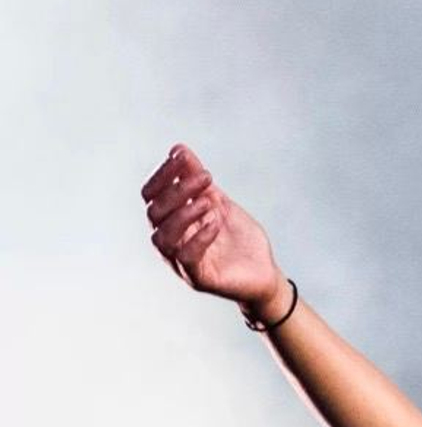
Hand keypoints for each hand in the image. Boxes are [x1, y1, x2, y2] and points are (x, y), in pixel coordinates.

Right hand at [141, 144, 282, 309]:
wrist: (264, 272)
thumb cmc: (239, 239)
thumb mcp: (219, 202)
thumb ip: (198, 180)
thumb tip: (179, 149)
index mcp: (171, 220)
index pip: (151, 195)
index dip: (163, 174)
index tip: (182, 156)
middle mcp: (170, 240)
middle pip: (154, 212)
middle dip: (179, 190)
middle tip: (207, 177)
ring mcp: (181, 261)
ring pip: (163, 237)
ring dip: (184, 214)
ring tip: (210, 202)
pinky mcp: (198, 278)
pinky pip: (187, 258)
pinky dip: (199, 237)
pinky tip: (215, 222)